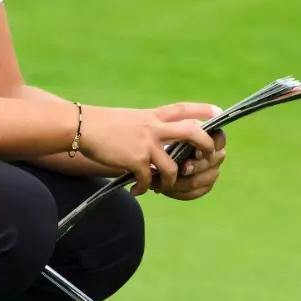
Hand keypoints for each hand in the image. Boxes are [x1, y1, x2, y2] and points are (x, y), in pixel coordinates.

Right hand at [79, 102, 219, 195]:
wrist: (81, 127)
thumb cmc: (104, 125)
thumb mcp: (132, 118)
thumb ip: (149, 127)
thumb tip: (163, 140)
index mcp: (153, 116)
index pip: (184, 109)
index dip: (204, 110)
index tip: (219, 113)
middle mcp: (154, 127)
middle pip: (192, 133)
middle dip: (205, 147)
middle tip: (204, 159)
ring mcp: (146, 143)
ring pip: (173, 168)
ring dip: (170, 182)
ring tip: (160, 187)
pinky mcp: (134, 159)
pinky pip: (148, 180)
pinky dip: (144, 189)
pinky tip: (136, 192)